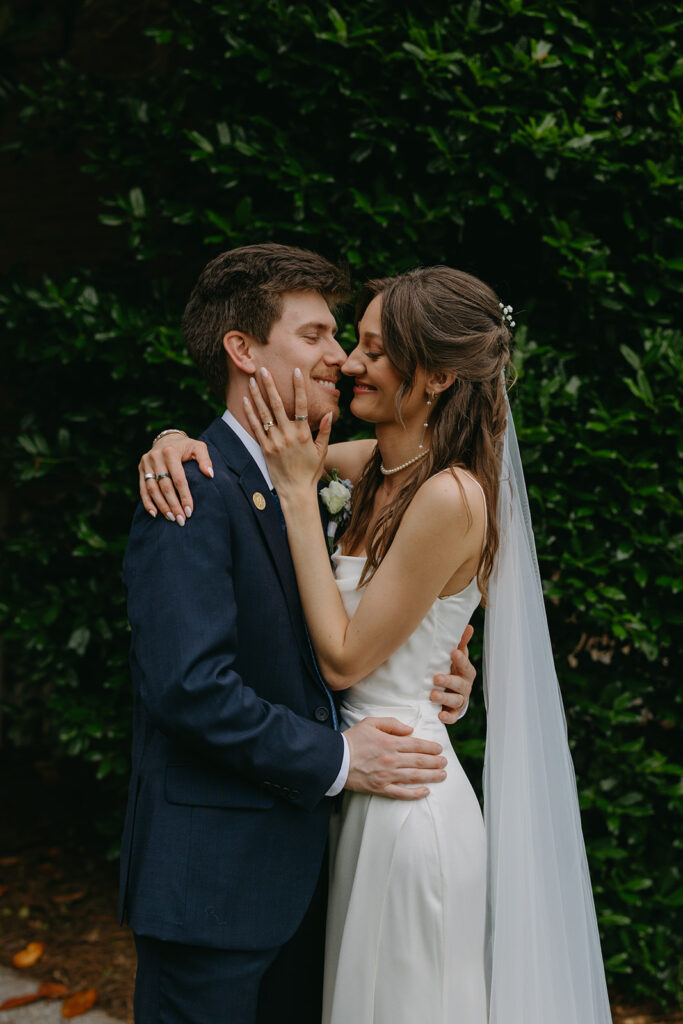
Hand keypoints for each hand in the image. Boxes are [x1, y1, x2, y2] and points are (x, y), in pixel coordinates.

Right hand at [138, 435, 212, 524]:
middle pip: (165, 486)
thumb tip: (210, 475)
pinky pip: (143, 489)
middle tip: (181, 520)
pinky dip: (147, 503)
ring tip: (171, 518)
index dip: (184, 496)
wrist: (167, 440)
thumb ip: (205, 459)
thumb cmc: (186, 447)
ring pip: (152, 489)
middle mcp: (155, 457)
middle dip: (173, 505)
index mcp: (170, 452)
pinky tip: (154, 514)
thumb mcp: (198, 447)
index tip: (190, 511)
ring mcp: (146, 463)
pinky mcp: (140, 469)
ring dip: (162, 506)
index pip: (178, 479)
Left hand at [243, 368, 330, 496]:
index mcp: (304, 433)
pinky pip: (256, 427)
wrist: (295, 491)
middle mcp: (289, 435)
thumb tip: (330, 413)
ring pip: (264, 413)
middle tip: (263, 370)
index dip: (299, 387)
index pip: (302, 405)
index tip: (295, 371)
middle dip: (270, 385)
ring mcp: (275, 441)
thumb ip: (325, 431)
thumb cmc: (310, 472)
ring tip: (251, 379)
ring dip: (257, 395)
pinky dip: (250, 413)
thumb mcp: (322, 451)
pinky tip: (246, 400)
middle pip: (278, 405)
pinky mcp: (265, 448)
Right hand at [344, 718, 446, 799]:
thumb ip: (391, 724)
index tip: (439, 749)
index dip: (431, 747)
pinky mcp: (380, 788)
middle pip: (419, 761)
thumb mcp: (370, 723)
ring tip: (442, 775)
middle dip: (435, 762)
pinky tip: (425, 791)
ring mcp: (387, 776)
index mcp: (389, 743)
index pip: (416, 745)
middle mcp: (391, 760)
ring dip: (431, 776)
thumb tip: (410, 730)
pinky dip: (415, 794)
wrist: (334, 760)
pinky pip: (401, 793)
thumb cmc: (352, 739)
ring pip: (414, 777)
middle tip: (445, 762)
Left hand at [430, 624, 475, 724]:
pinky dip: (447, 717)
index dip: (461, 659)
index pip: (465, 665)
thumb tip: (469, 626)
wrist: (451, 693)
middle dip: (449, 681)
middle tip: (436, 678)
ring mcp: (460, 700)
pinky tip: (440, 715)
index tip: (453, 653)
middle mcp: (464, 686)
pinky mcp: (453, 713)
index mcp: (465, 671)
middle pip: (460, 684)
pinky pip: (452, 717)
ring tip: (433, 695)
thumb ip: (460, 643)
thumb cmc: (453, 670)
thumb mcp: (456, 657)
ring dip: (445, 698)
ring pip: (455, 700)